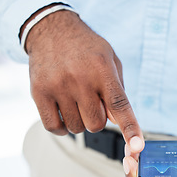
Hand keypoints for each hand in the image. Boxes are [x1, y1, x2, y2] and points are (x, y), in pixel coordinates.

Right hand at [25, 9, 143, 151]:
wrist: (51, 30)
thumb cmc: (86, 48)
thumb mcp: (110, 60)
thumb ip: (117, 91)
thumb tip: (118, 121)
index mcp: (102, 70)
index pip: (119, 105)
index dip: (130, 128)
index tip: (137, 147)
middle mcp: (80, 79)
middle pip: (96, 124)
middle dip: (97, 118)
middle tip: (91, 102)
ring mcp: (58, 86)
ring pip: (76, 128)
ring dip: (80, 121)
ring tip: (76, 101)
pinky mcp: (39, 93)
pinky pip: (54, 127)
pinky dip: (62, 127)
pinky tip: (64, 111)